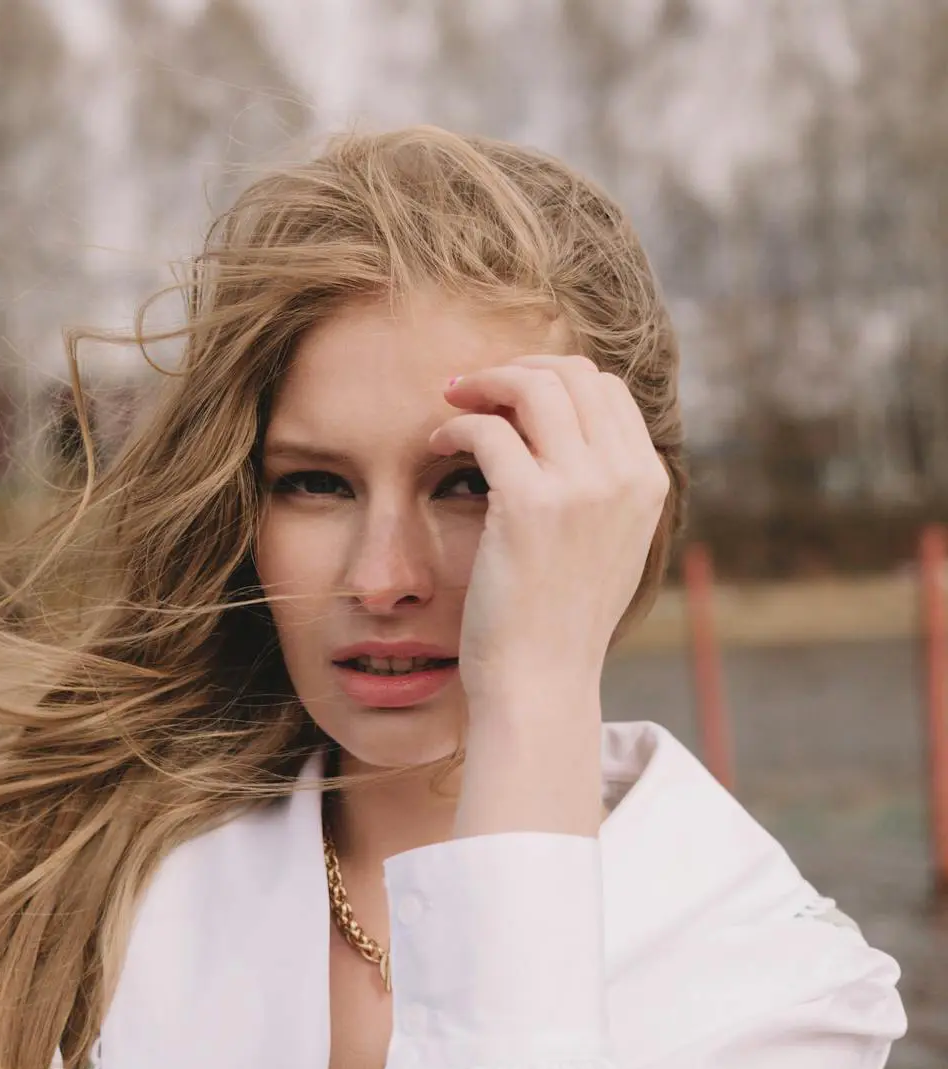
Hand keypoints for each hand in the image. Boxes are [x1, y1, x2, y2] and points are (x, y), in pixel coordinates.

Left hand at [428, 354, 669, 707]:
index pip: (607, 391)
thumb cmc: (559, 625)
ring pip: (534, 387)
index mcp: (647, 483)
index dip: (554, 379)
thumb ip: (603, 491)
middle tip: (473, 386)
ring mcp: (581, 487)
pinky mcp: (530, 504)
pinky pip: (487, 429)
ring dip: (484, 383)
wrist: (542, 683)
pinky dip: (456, 425)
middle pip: (573, 375)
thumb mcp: (607, 549)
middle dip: (518, 369)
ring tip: (452, 400)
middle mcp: (624, 476)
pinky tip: (437, 444)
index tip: (511, 395)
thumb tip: (567, 440)